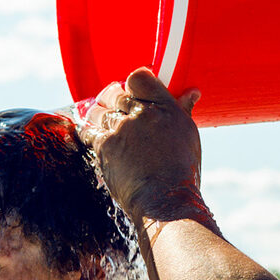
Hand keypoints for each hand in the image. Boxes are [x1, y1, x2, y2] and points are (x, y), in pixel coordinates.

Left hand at [82, 69, 204, 221]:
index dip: (133, 83)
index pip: (139, 77)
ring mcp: (121, 129)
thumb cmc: (182, 172)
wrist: (165, 201)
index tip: (132, 92)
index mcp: (165, 107)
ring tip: (103, 122)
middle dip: (112, 98)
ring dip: (99, 114)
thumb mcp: (188, 136)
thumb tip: (191, 94)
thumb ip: (182, 111)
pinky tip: (91, 135)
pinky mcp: (104, 146)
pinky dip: (89, 131)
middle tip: (114, 107)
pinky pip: (89, 130)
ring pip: (99, 110)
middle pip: (115, 92)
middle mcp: (141, 114)